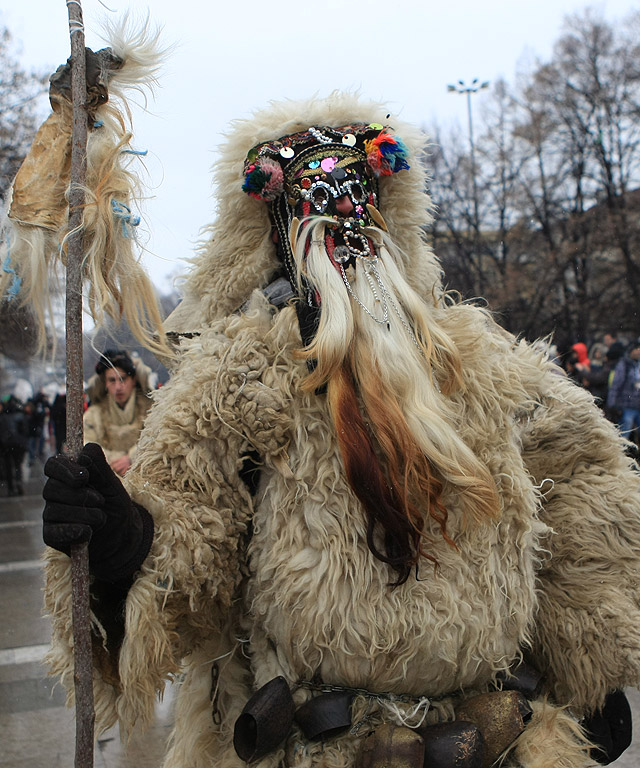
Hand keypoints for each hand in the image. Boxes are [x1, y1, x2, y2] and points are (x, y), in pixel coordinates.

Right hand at [43, 443, 152, 581]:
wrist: (122, 536)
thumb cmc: (115, 506)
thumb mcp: (113, 485)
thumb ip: (101, 467)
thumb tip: (87, 448)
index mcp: (67, 476)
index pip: (53, 465)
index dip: (65, 470)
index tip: (85, 477)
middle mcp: (54, 494)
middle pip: (52, 488)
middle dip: (82, 496)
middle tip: (101, 501)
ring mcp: (51, 514)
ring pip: (57, 510)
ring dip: (87, 515)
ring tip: (101, 519)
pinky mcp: (51, 535)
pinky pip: (56, 532)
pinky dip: (78, 532)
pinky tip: (89, 533)